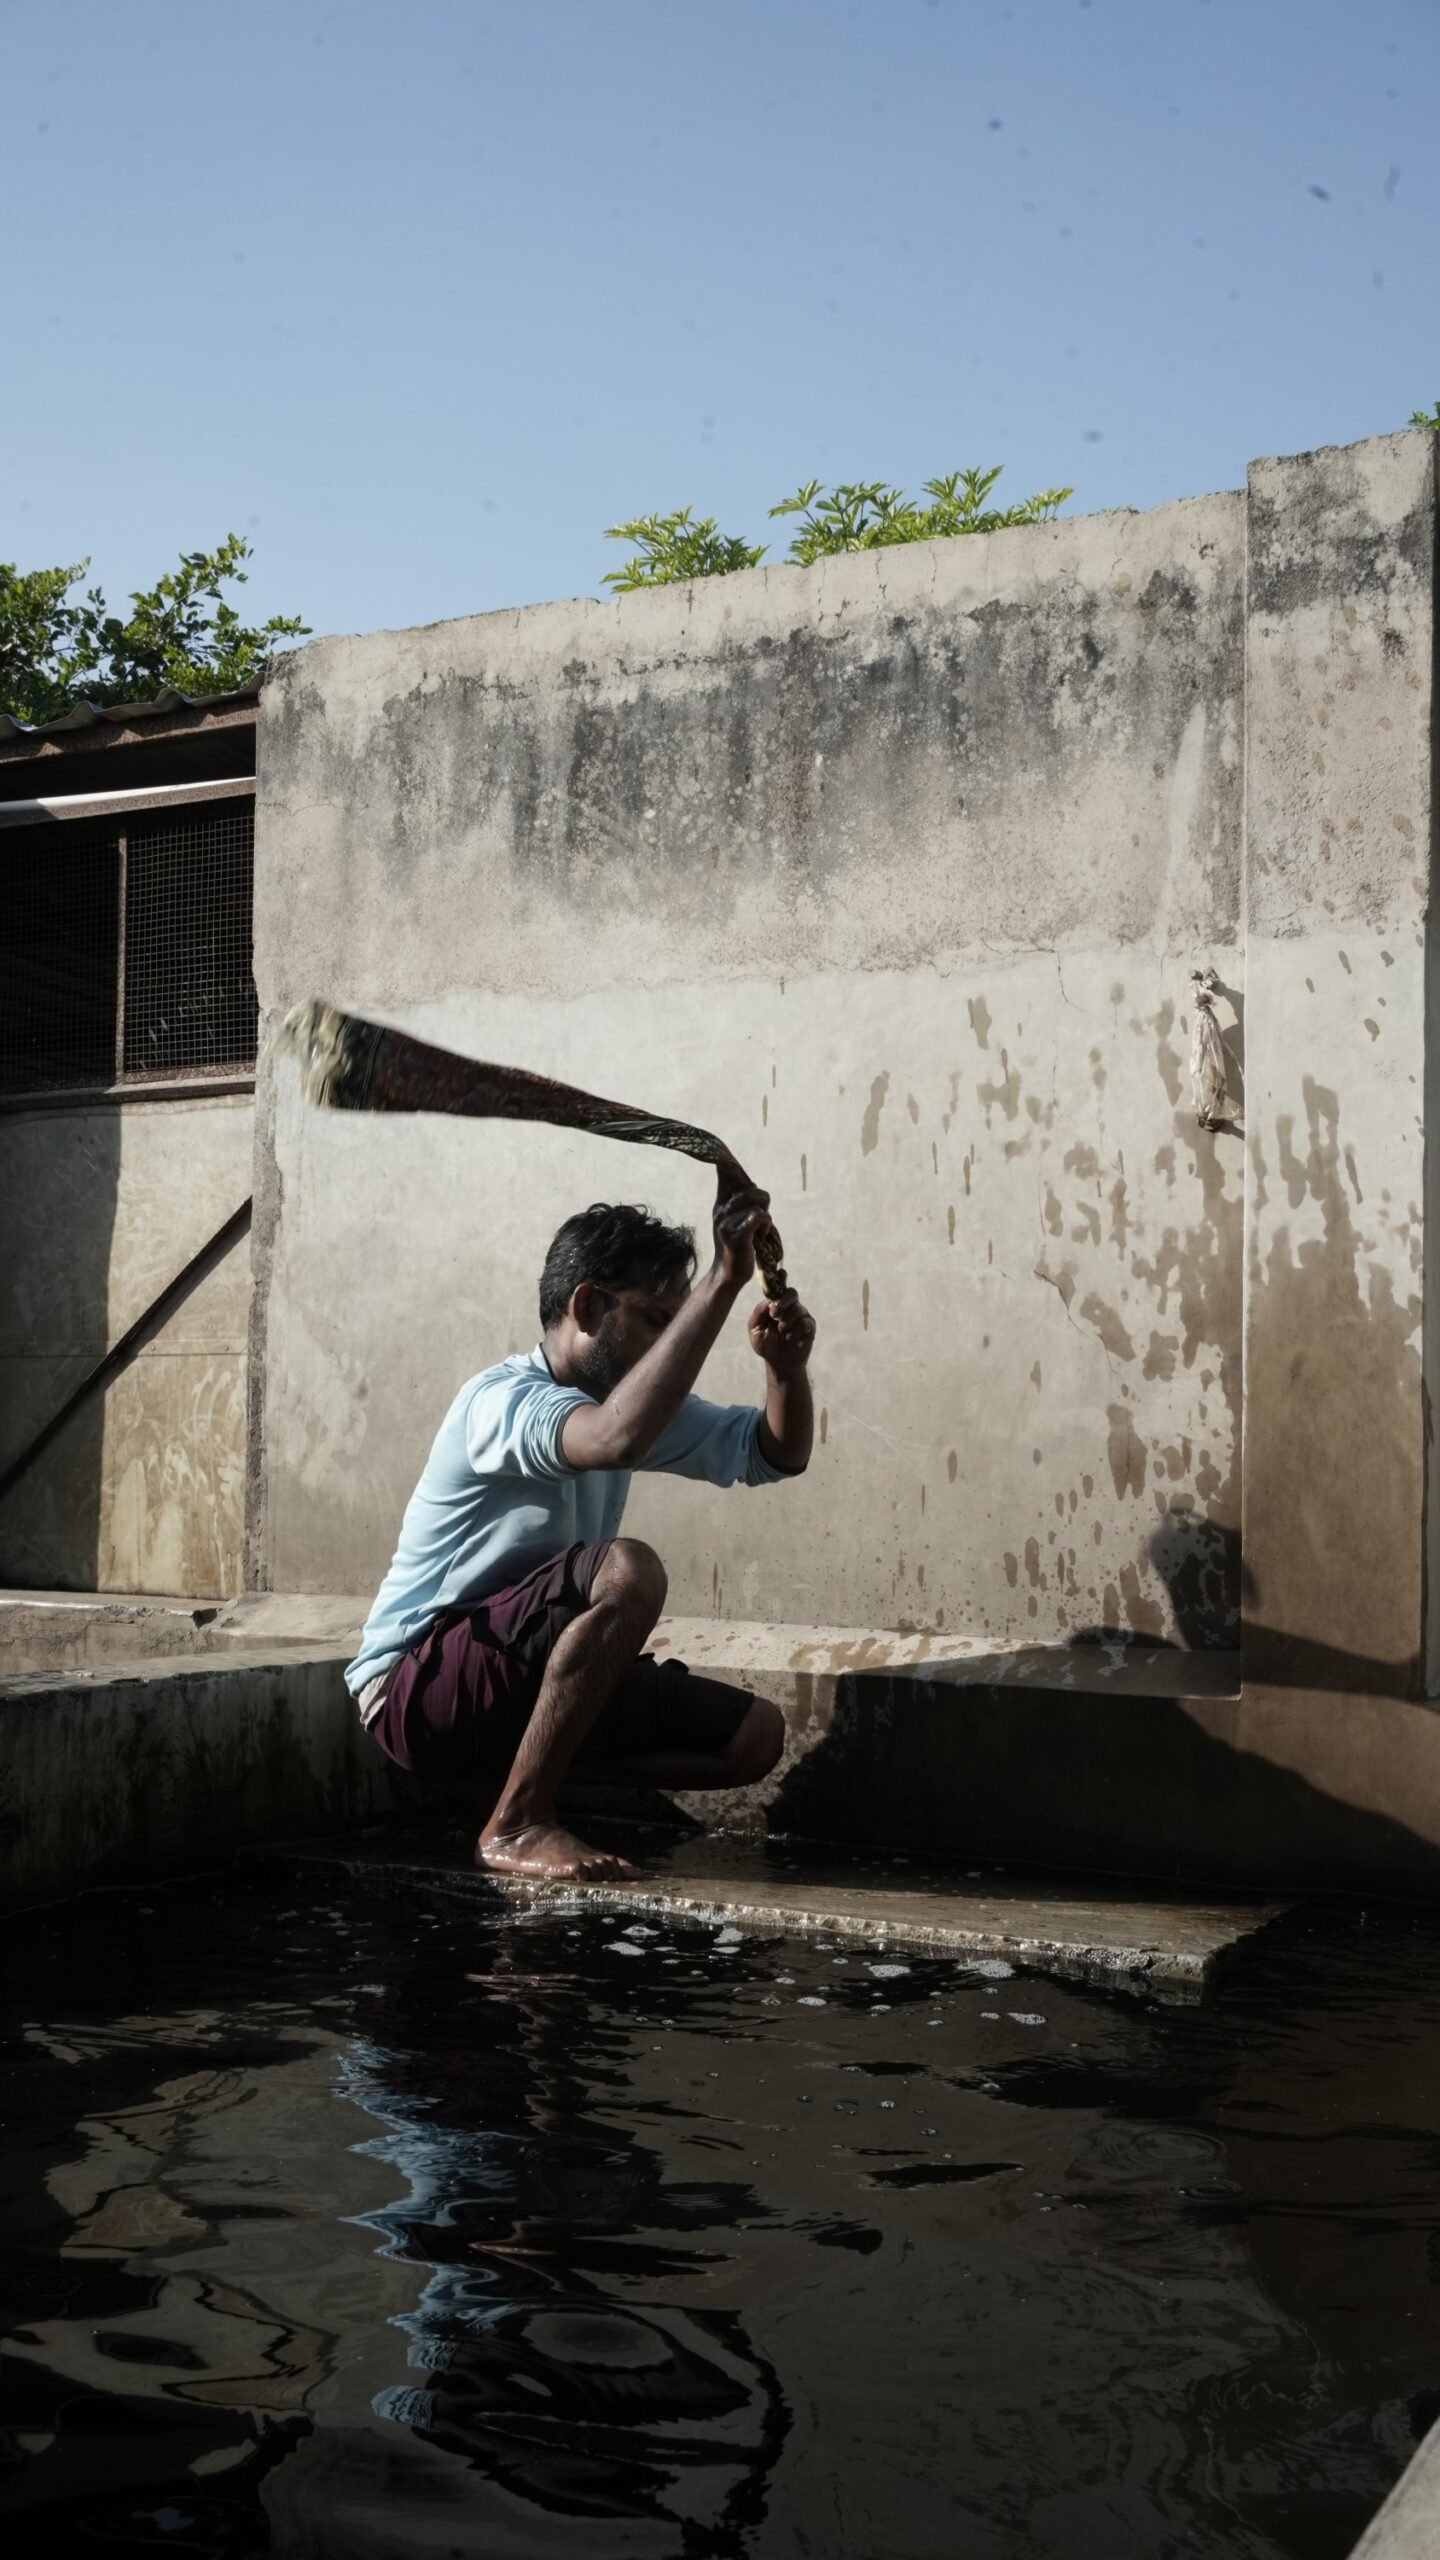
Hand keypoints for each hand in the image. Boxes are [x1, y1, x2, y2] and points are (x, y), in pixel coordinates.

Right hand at [712, 1166, 771, 1290]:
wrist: (729, 1275)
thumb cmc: (738, 1248)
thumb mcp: (736, 1222)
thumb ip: (742, 1204)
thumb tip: (752, 1185)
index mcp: (720, 1204)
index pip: (723, 1175)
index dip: (726, 1162)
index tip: (722, 1155)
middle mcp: (720, 1210)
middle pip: (751, 1188)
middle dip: (763, 1201)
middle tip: (760, 1219)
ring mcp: (726, 1222)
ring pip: (757, 1201)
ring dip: (766, 1216)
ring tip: (760, 1230)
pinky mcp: (737, 1235)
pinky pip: (759, 1217)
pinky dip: (766, 1226)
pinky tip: (761, 1237)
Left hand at [748, 1286, 815, 1377]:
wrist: (778, 1362)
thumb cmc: (765, 1343)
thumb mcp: (755, 1328)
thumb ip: (759, 1312)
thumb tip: (770, 1302)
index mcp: (775, 1303)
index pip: (779, 1286)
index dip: (781, 1277)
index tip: (781, 1273)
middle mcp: (790, 1306)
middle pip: (792, 1293)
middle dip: (784, 1300)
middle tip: (775, 1312)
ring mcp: (801, 1316)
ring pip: (797, 1309)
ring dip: (786, 1322)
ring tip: (781, 1332)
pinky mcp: (809, 1327)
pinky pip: (804, 1323)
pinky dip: (794, 1331)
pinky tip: (789, 1338)